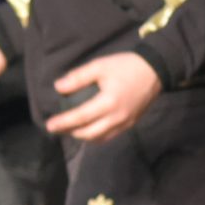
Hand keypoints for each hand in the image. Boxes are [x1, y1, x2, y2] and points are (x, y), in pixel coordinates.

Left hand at [45, 52, 160, 141]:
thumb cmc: (125, 66)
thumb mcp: (100, 66)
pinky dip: (96, 136)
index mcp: (108, 102)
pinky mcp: (131, 124)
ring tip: (70, 129)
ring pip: (99, 138)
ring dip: (83, 136)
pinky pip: (110, 136)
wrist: (155, 71)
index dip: (63, 122)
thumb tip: (58, 87)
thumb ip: (78, 77)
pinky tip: (89, 130)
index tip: (49, 125)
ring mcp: (125, 123)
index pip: (80, 117)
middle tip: (57, 128)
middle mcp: (117, 117)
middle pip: (88, 133)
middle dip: (70, 132)